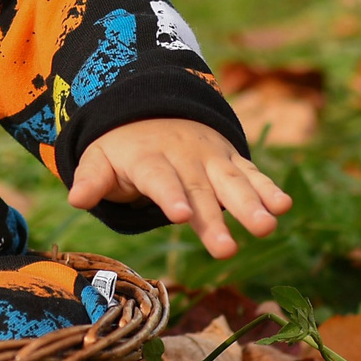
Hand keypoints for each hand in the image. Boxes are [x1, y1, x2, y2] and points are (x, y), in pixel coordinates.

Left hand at [69, 119, 290, 258]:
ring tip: (267, 227)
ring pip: (231, 182)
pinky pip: (251, 174)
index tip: (180, 215)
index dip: (169, 196)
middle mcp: (184, 159)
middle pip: (199, 190)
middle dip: (214, 220)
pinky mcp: (230, 161)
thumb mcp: (100, 159)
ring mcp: (210, 159)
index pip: (159, 179)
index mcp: (149, 160)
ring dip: (250, 204)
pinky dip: (268, 188)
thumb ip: (92, 179)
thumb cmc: (123, 150)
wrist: (152, 110)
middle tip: (227, 250)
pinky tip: (284, 206)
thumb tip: (76, 198)